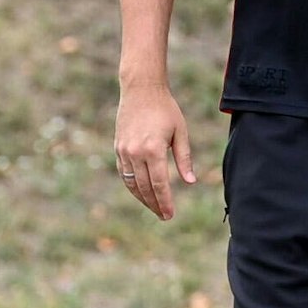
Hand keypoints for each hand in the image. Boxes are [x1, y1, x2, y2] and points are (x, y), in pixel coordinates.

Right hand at [114, 84, 194, 221]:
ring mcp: (124, 151)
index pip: (160, 184)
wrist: (141, 90)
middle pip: (144, 187)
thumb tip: (190, 182)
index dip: (165, 202)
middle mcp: (135, 153)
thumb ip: (184, 158)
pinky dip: (132, 185)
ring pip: (131, 183)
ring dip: (142, 198)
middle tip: (164, 216)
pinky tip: (141, 192)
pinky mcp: (118, 148)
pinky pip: (123, 173)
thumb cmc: (166, 110)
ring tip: (154, 208)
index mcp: (153, 150)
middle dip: (155, 204)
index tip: (170, 214)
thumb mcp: (181, 132)